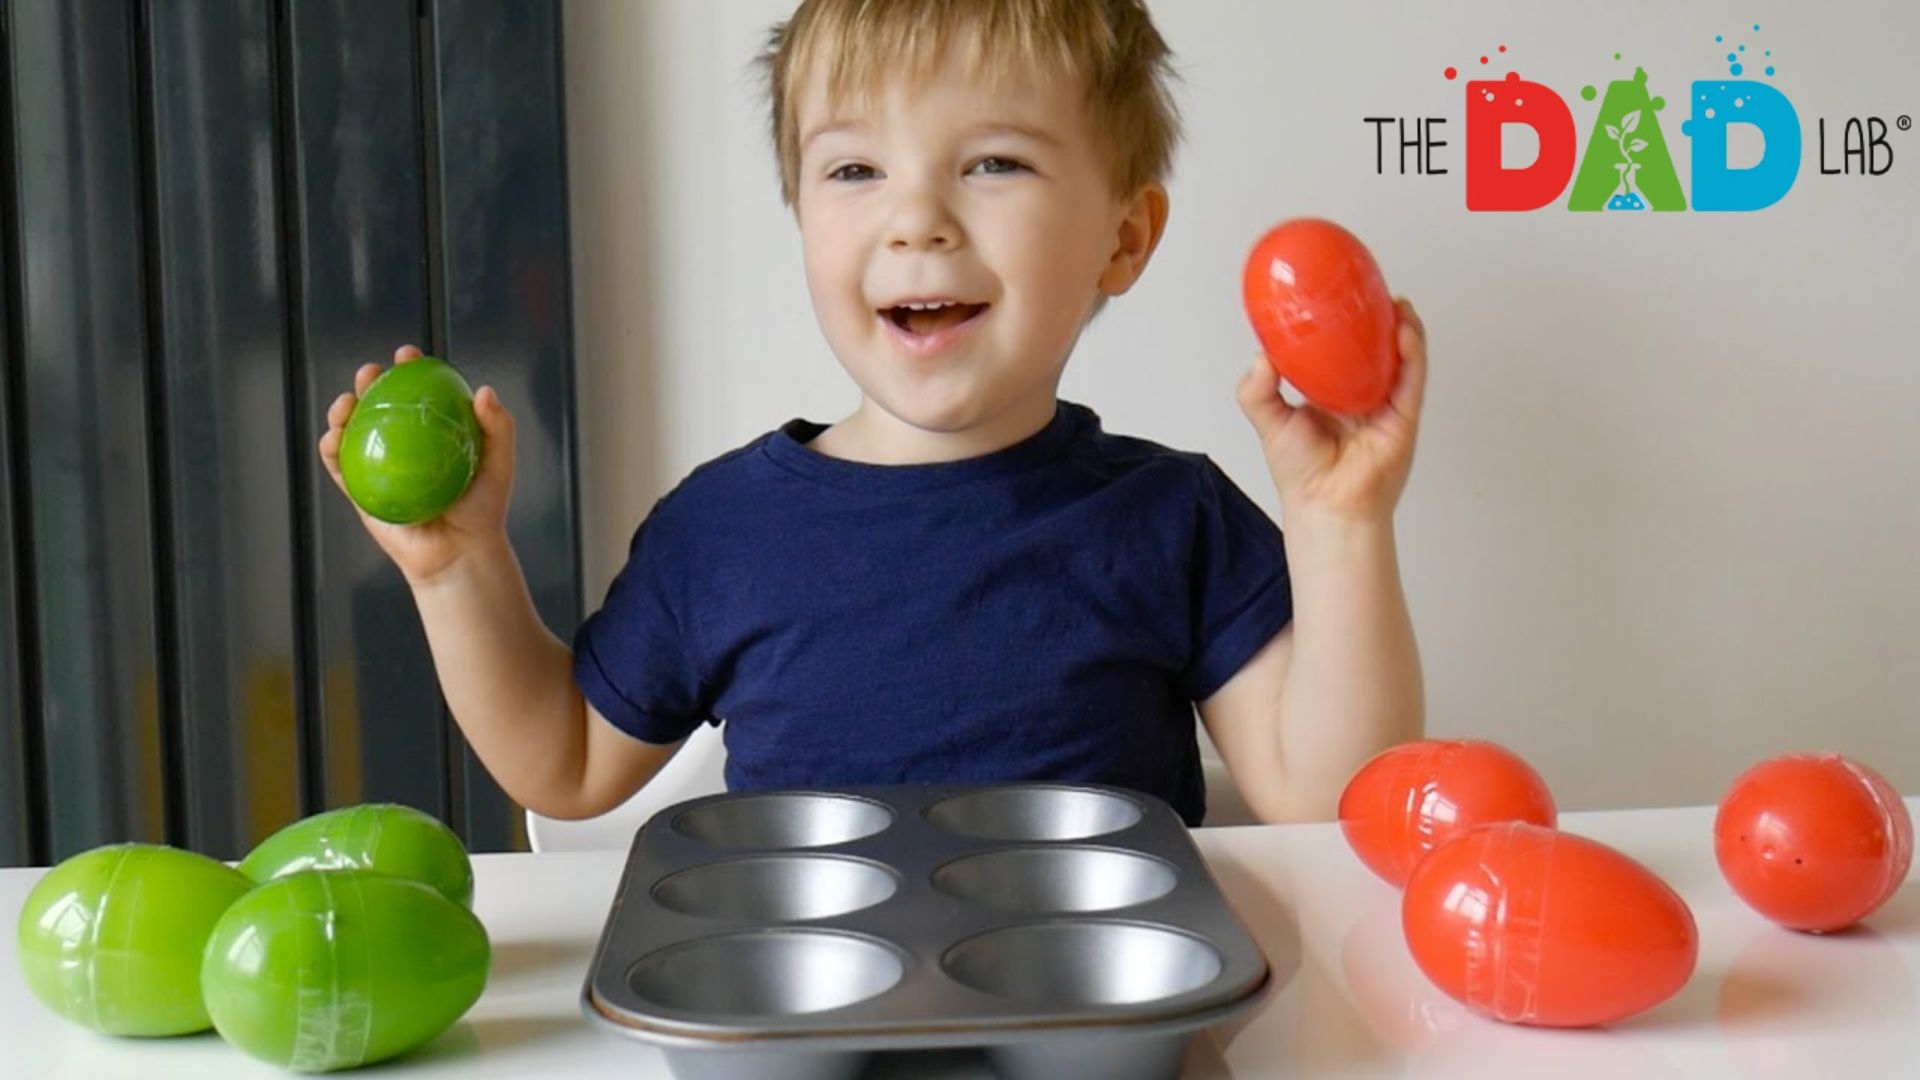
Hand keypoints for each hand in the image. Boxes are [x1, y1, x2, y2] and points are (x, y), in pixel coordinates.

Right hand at [317, 345, 517, 585]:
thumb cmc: (483, 509)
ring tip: (346, 402)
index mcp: (432, 430)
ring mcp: (379, 464)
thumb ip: (498, 427)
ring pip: (353, 429)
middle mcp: (403, 442)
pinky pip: (340, 467)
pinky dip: (331, 449)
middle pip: (380, 403)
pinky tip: (333, 438)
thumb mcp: (498, 464)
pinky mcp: (360, 491)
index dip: (409, 368)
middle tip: (370, 373)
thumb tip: (483, 391)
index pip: (418, 391)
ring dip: (342, 409)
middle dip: (369, 381)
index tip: (406, 355)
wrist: (460, 553)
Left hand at [1236, 299, 1427, 522]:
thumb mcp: (1267, 418)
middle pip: (1376, 348)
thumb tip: (1262, 353)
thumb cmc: (1300, 472)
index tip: (1338, 295)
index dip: (1343, 323)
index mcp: (1332, 393)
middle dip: (1378, 319)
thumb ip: (1258, 387)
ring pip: (1401, 357)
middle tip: (1370, 290)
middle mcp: (1362, 395)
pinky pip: (1413, 377)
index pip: (1342, 350)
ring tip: (1395, 302)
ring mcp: (1387, 404)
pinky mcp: (1404, 416)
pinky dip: (1412, 352)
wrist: (1325, 505)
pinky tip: (1404, 329)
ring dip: (1402, 327)